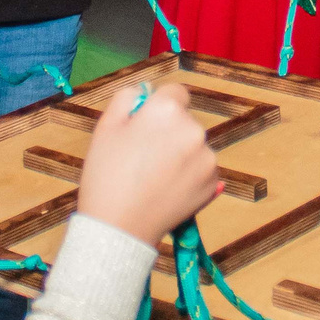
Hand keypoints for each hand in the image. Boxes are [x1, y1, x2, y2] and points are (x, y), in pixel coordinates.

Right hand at [77, 82, 220, 244]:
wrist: (119, 228)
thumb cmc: (106, 176)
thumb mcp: (106, 126)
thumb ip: (127, 97)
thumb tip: (145, 91)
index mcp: (167, 110)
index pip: (174, 92)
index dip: (157, 107)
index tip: (145, 126)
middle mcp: (194, 129)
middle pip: (185, 120)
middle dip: (169, 131)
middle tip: (143, 156)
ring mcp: (207, 157)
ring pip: (193, 145)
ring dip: (180, 153)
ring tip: (154, 176)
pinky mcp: (213, 181)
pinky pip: (202, 168)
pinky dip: (189, 175)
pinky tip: (167, 189)